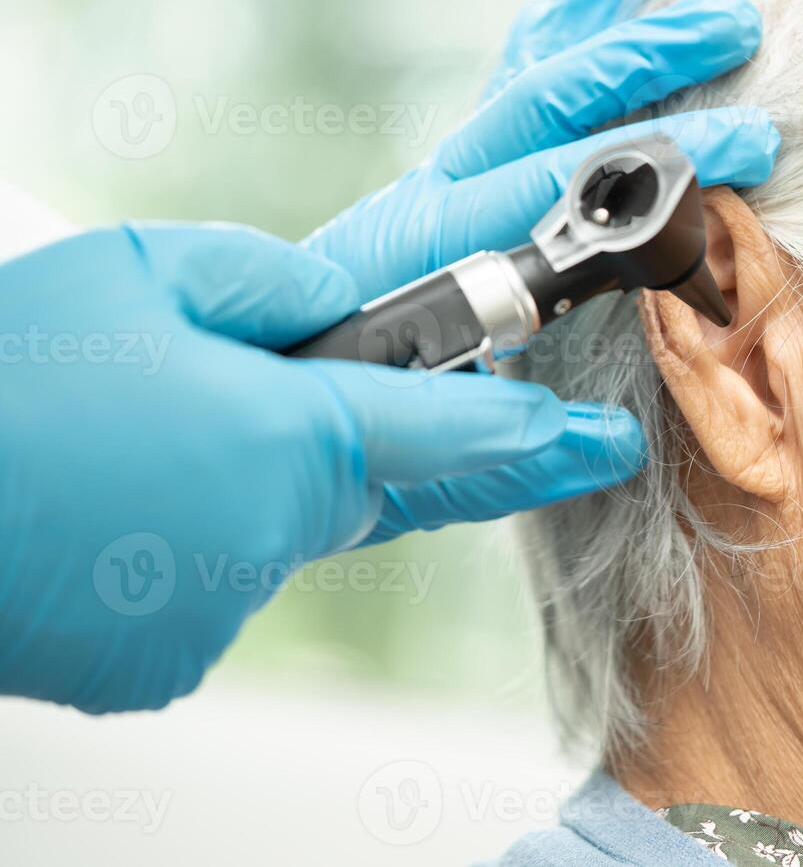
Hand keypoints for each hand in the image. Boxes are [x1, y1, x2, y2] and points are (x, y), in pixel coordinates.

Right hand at [0, 223, 642, 712]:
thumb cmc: (7, 374)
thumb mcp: (144, 273)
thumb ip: (272, 287)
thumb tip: (337, 310)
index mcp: (291, 434)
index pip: (459, 436)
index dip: (544, 440)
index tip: (609, 445)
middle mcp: (275, 536)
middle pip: (367, 482)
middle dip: (365, 443)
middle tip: (335, 414)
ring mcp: (220, 610)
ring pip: (281, 533)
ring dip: (245, 488)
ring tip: (143, 445)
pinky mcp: (162, 662)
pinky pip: (215, 585)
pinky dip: (188, 544)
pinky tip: (119, 504)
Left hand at [305, 0, 778, 542]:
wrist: (259, 408)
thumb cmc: (336, 438)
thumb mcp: (416, 463)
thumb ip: (513, 454)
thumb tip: (614, 445)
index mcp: (428, 255)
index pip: (560, 186)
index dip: (658, 164)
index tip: (745, 148)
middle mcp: (426, 198)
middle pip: (542, 102)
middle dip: (644, 58)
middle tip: (735, 24)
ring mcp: (428, 183)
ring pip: (516, 80)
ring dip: (589, 17)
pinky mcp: (435, 187)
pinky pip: (498, 100)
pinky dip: (545, 44)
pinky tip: (581, 9)